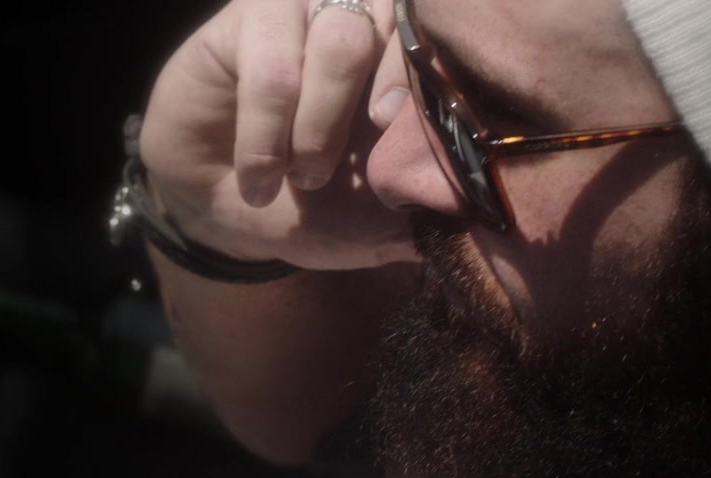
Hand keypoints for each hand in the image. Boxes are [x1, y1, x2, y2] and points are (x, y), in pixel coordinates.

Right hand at [139, 0, 417, 270]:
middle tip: (341, 172)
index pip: (440, 36)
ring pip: (339, 40)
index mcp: (410, 55)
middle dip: (371, 106)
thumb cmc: (316, 206)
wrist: (226, 211)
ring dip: (319, 126)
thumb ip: (432, 212)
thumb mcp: (381, 222)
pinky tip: (261, 179)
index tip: (398, 132)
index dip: (430, 77)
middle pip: (393, 25)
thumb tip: (484, 224)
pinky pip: (271, 64)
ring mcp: (310, 9)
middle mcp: (367, 16)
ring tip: (301, 180)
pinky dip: (268, 132)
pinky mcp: (252, 16)